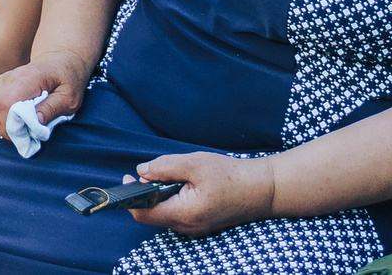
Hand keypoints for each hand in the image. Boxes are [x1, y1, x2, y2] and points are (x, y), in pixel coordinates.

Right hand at [0, 55, 89, 139]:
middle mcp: (9, 79)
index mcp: (27, 78)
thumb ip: (51, 109)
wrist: (58, 62)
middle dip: (8, 130)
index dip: (12, 125)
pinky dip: (3, 121)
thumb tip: (35, 123)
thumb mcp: (69, 97)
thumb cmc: (66, 80)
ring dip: (5, 127)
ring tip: (25, 131)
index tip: (27, 136)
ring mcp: (1, 82)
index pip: (6, 103)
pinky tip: (19, 123)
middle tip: (28, 137)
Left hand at [126, 150, 276, 236]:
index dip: (130, 197)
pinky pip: (177, 212)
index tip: (127, 178)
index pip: (143, 214)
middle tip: (152, 172)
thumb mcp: (194, 164)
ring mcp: (195, 227)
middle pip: (152, 213)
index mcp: (184, 214)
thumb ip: (163, 167)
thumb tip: (141, 172)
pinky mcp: (202, 222)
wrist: (264, 189)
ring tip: (172, 175)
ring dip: (160, 194)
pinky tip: (183, 183)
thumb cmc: (232, 176)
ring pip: (165, 212)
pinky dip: (172, 197)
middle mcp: (187, 226)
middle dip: (145, 192)